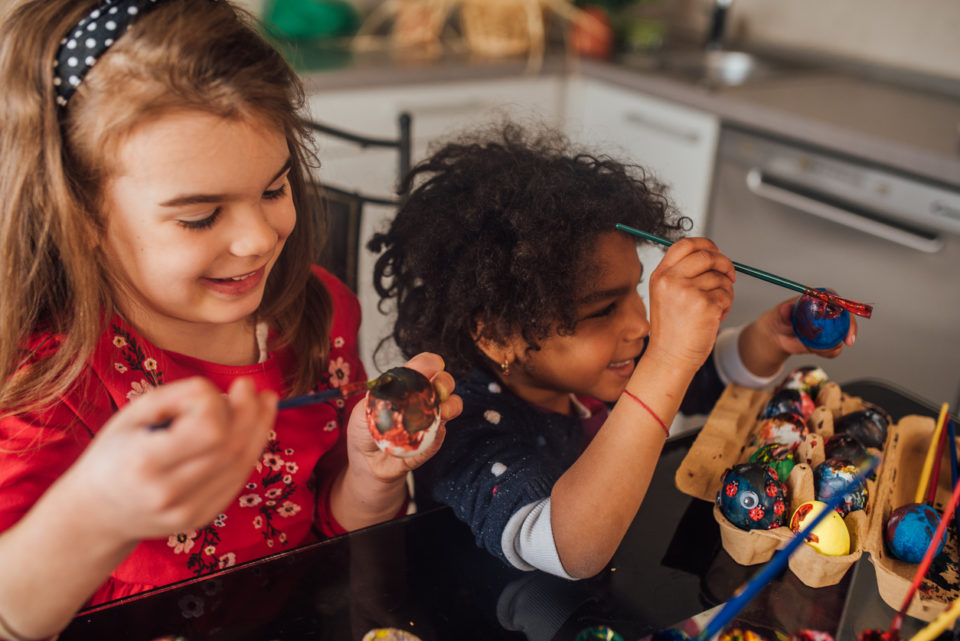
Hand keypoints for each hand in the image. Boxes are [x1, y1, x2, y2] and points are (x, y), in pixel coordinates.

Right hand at [62, 376, 275, 541]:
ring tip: (264, 401)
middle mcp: (168, 493)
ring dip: (259, 428)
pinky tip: (256, 428)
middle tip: (250, 385)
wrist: (97, 513)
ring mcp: (188, 511)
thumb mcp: (130, 416)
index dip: (217, 403)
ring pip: (241, 464)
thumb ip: (174, 397)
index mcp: (145, 462)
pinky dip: (251, 450)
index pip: (209, 430)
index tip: (208, 389)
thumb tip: (218, 390)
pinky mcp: (201, 519)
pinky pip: (237, 480)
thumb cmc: (113, 455)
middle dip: (249, 410)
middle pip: (231, 447)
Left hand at [344, 352, 461, 482]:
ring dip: (452, 405)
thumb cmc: (365, 429)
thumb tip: (390, 386)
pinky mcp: (435, 440)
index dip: (429, 363)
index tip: (432, 365)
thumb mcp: (363, 410)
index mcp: (407, 384)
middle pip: (445, 381)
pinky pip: (443, 433)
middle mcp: (424, 397)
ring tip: (442, 412)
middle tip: (438, 389)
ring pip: (454, 404)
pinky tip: (427, 436)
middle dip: (446, 381)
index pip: (423, 366)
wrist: (367, 460)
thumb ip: (377, 397)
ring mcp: (432, 418)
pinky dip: (439, 432)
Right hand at [645, 237, 735, 371]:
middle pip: (708, 256)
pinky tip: (713, 318)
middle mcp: (671, 280)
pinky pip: (727, 295)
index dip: (705, 244)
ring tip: (713, 308)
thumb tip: (712, 256)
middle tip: (729, 276)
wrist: (670, 357)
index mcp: (660, 276)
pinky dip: (726, 306)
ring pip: (721, 278)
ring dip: (725, 292)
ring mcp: (688, 292)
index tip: (716, 252)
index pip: (685, 245)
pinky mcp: (706, 305)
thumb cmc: (672, 330)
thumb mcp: (666, 296)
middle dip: (725, 264)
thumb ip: (682, 274)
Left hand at [764, 298, 857, 356]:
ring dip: (832, 345)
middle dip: (850, 331)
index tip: (846, 321)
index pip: (838, 302)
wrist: (777, 335)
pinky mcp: (827, 341)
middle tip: (847, 342)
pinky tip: (813, 349)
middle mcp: (829, 313)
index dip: (846, 311)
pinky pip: (834, 349)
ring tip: (812, 346)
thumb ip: (785, 312)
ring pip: (841, 337)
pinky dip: (826, 352)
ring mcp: (830, 328)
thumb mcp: (781, 315)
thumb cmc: (780, 319)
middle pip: (847, 320)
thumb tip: (785, 309)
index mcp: (820, 300)